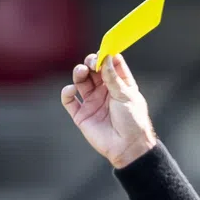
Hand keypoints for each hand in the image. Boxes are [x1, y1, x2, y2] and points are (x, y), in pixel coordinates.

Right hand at [61, 53, 158, 169]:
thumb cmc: (132, 120)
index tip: (103, 53)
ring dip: (78, 73)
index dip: (106, 55)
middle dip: (90, 62)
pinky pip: (69, 100)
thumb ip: (113, 76)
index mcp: (119, 84)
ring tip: (81, 72)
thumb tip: (105, 57)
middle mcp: (104, 91)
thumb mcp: (125, 94)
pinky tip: (71, 90)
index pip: (110, 63)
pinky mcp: (81, 114)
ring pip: (80, 81)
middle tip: (91, 63)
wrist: (127, 147)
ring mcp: (92, 102)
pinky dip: (67, 92)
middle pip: (93, 69)